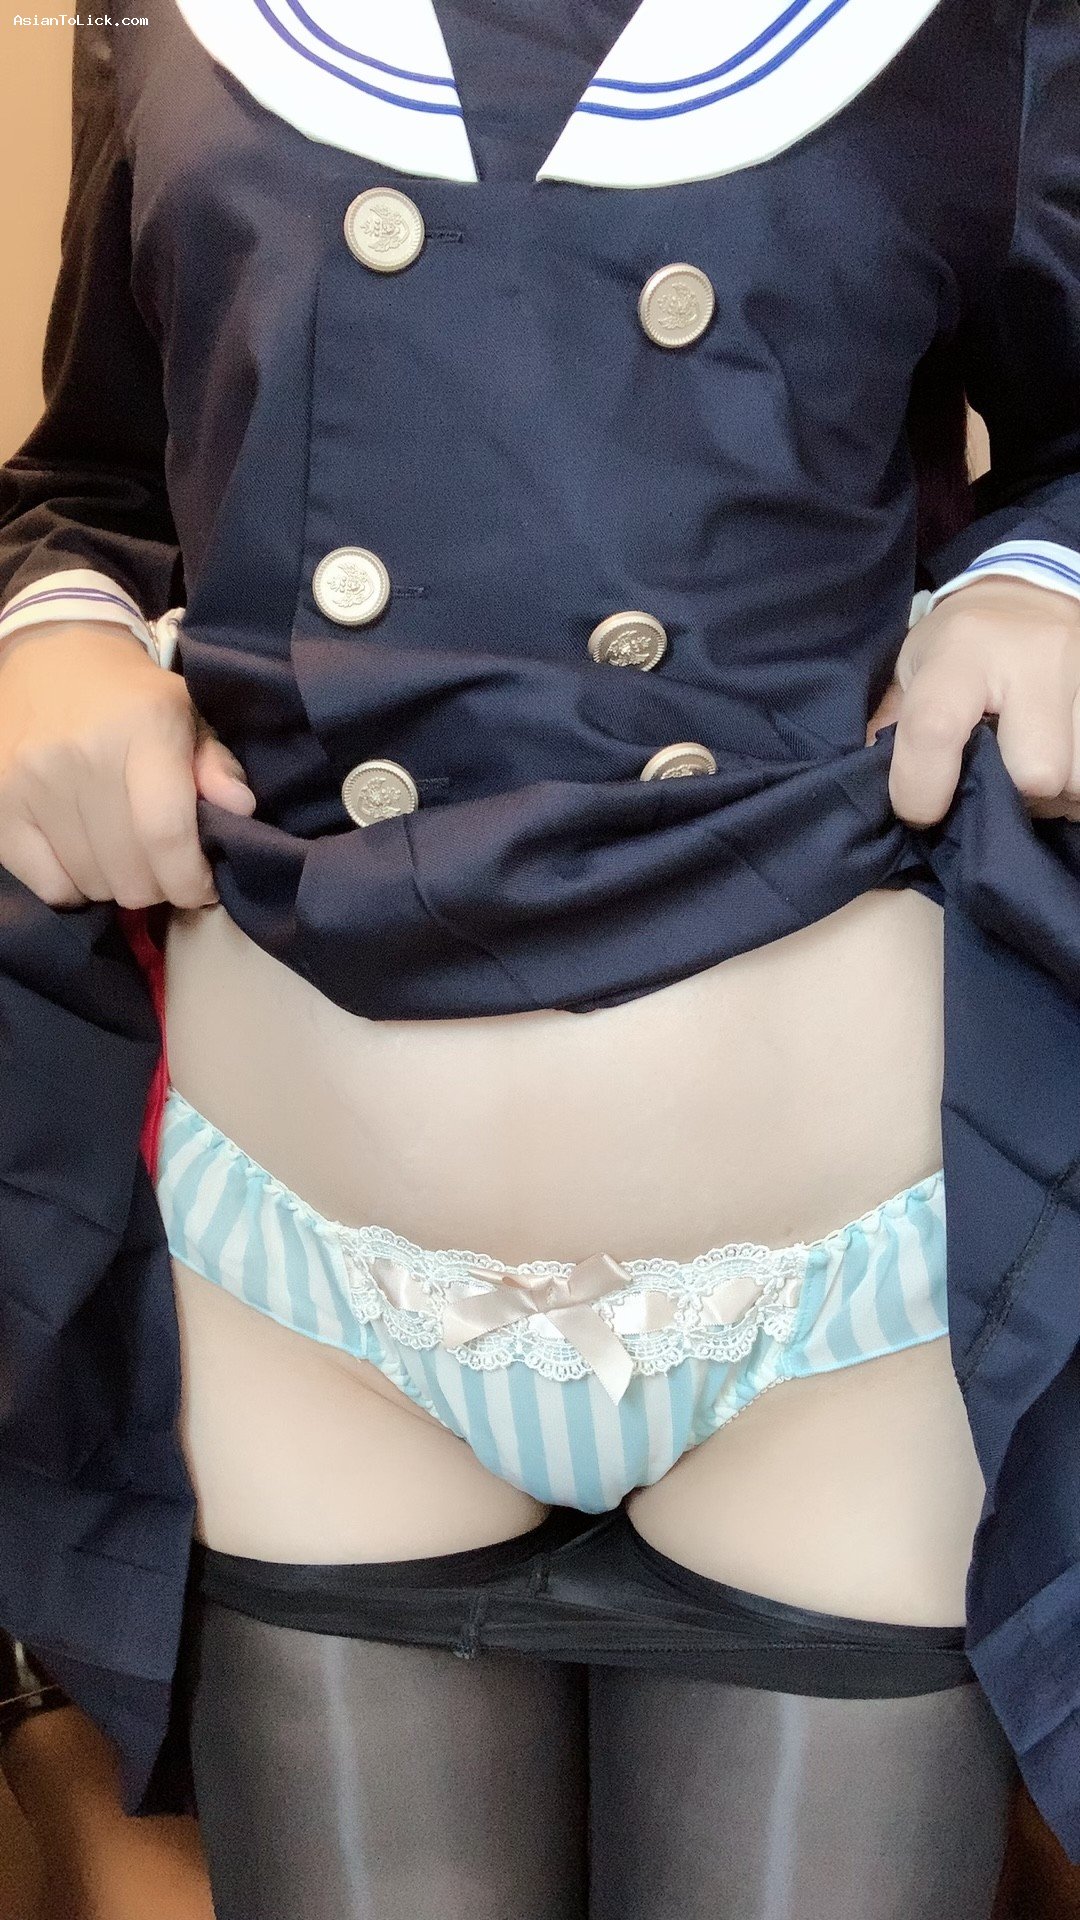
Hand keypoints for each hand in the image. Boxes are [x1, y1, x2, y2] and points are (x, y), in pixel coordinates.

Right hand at [0, 621, 255, 908]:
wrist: (52, 656)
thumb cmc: (133, 698)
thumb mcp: (188, 715)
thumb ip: (218, 764)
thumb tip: (240, 809)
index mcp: (144, 727)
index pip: (166, 832)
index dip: (190, 879)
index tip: (202, 887)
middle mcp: (83, 754)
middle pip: (131, 872)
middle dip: (160, 887)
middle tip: (165, 870)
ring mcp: (32, 780)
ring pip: (92, 884)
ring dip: (119, 886)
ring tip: (127, 859)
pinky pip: (48, 886)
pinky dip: (75, 888)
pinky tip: (87, 860)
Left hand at [867, 577, 1079, 825]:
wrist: (1030, 595)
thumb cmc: (961, 643)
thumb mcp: (914, 667)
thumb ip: (890, 726)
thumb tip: (865, 788)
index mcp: (965, 649)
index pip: (937, 729)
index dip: (922, 786)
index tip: (919, 812)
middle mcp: (1033, 658)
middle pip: (1035, 770)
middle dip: (1014, 796)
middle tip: (996, 783)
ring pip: (1078, 779)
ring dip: (1053, 796)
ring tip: (1031, 773)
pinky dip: (1077, 787)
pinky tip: (1060, 766)